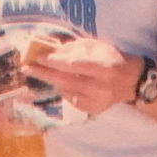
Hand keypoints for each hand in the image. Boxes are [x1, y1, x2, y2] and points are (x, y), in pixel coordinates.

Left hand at [22, 37, 141, 114]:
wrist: (130, 82)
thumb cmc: (112, 59)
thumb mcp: (97, 47)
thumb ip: (75, 48)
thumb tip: (53, 50)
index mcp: (104, 68)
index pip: (74, 65)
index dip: (55, 61)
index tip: (39, 56)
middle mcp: (100, 87)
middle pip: (66, 80)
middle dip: (44, 73)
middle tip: (26, 67)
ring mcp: (96, 101)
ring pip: (66, 91)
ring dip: (50, 80)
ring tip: (37, 71)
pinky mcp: (92, 109)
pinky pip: (70, 99)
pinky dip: (63, 89)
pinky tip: (60, 82)